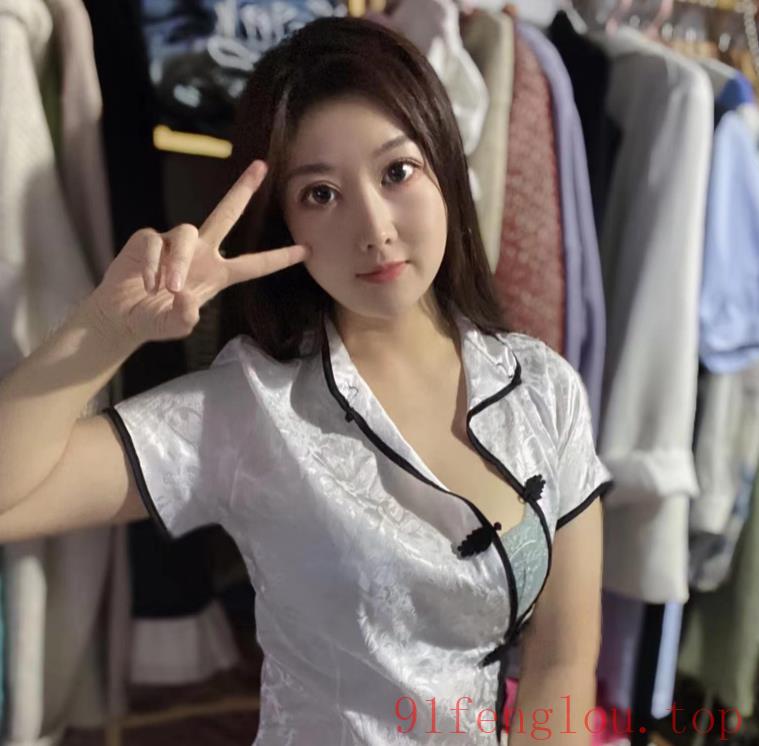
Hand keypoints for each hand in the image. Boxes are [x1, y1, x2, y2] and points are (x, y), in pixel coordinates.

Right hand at [90, 160, 309, 344]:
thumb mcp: (175, 325)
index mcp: (218, 274)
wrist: (121, 316)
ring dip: (177, 263)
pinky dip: (152, 266)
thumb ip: (184, 318)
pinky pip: (155, 243)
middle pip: (225, 214)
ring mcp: (175, 243)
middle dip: (242, 190)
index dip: (280, 258)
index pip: (255, 265)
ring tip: (167, 290)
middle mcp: (201, 253)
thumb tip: (186, 301)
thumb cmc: (154, 320)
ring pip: (185, 234)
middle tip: (261, 166)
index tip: (307, 250)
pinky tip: (147, 284)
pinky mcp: (149, 239)